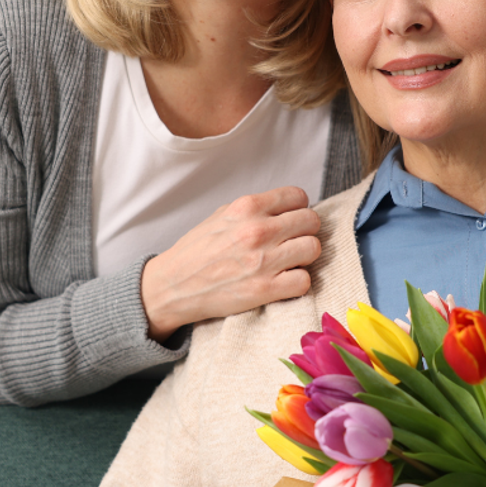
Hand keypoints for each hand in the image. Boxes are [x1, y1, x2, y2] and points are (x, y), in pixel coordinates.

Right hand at [140, 187, 321, 340]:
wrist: (172, 286)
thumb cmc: (196, 252)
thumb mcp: (221, 216)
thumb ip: (254, 209)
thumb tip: (285, 208)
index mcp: (246, 207)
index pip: (298, 196)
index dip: (298, 209)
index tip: (291, 220)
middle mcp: (257, 230)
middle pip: (311, 221)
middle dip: (305, 231)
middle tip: (292, 242)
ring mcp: (263, 260)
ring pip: (313, 248)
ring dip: (304, 257)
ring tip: (289, 262)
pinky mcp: (265, 290)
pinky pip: (305, 280)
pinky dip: (298, 283)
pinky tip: (284, 282)